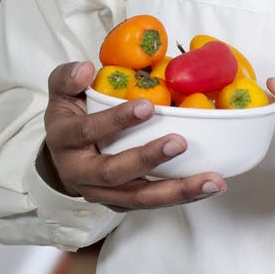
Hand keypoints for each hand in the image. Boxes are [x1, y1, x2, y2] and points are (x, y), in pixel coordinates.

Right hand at [41, 61, 226, 210]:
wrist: (63, 157)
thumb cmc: (70, 116)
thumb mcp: (61, 92)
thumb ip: (68, 78)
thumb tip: (85, 69)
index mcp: (64, 141)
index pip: (87, 131)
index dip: (116, 120)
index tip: (147, 106)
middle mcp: (80, 173)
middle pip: (113, 172)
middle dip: (148, 158)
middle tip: (179, 143)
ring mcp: (102, 193)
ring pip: (139, 197)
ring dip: (177, 190)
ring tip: (212, 180)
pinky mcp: (121, 204)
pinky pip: (152, 203)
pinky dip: (181, 196)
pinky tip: (208, 186)